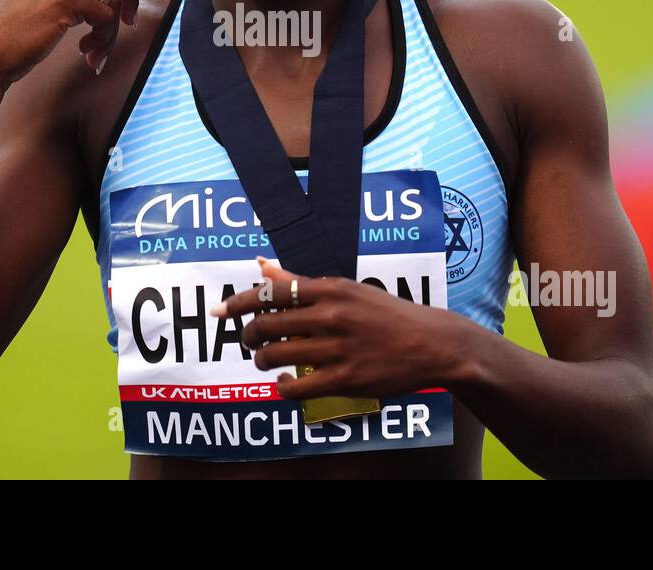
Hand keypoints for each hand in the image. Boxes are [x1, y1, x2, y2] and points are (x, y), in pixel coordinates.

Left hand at [211, 256, 463, 399]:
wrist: (432, 343)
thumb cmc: (386, 315)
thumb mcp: (348, 290)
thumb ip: (302, 281)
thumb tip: (262, 265)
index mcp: (332, 289)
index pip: (272, 292)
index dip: (240, 302)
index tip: (221, 311)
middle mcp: (332, 315)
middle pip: (268, 325)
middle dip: (250, 336)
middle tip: (250, 341)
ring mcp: (338, 348)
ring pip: (277, 356)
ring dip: (262, 360)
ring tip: (265, 361)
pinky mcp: (345, 379)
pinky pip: (296, 387)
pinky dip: (281, 387)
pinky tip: (283, 383)